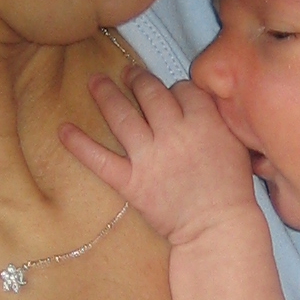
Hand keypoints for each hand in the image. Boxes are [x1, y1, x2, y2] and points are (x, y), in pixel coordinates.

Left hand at [60, 69, 257, 246]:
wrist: (217, 227)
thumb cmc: (232, 189)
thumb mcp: (236, 143)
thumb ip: (216, 119)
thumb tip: (198, 102)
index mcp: (203, 121)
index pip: (182, 89)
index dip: (175, 88)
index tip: (170, 92)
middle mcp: (172, 132)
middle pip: (150, 93)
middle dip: (137, 79)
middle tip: (127, 72)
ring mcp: (149, 157)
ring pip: (122, 116)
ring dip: (106, 95)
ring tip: (95, 81)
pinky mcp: (131, 182)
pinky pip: (100, 159)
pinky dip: (79, 145)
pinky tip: (63, 129)